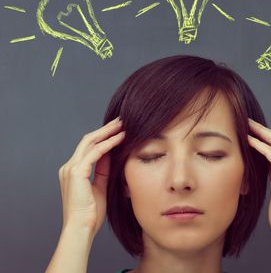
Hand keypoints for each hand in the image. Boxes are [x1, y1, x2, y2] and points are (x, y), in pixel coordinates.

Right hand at [58, 117, 125, 236]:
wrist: (81, 229)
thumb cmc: (91, 213)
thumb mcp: (100, 186)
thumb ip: (103, 170)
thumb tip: (112, 155)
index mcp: (73, 170)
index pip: (89, 147)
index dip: (104, 136)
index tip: (118, 129)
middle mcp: (69, 166)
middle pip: (88, 139)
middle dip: (106, 128)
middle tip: (121, 120)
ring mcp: (71, 168)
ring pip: (91, 141)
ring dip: (108, 132)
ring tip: (123, 124)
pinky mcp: (76, 172)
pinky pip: (95, 152)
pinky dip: (109, 143)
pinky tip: (121, 138)